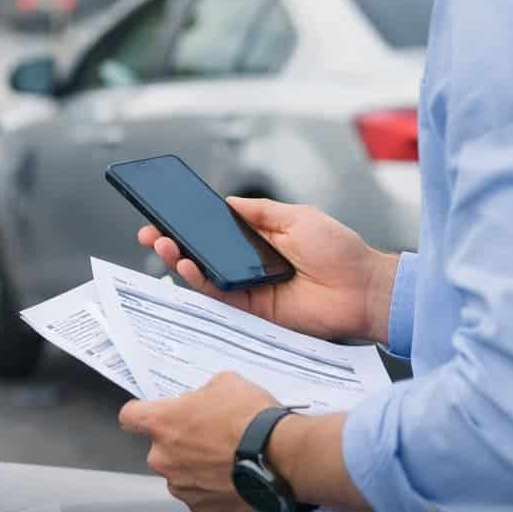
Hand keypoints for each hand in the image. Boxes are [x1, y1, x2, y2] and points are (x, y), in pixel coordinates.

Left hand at [119, 373, 279, 511]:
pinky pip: (200, 497)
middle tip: (211, 437)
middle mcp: (163, 458)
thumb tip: (203, 402)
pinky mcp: (201, 509)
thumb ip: (202, 394)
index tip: (150, 416)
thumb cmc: (252, 418)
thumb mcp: (226, 384)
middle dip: (181, 443)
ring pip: (180, 475)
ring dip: (196, 469)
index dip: (141, 414)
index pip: (130, 416)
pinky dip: (212, 491)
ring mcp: (180, 486)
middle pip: (161, 449)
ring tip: (228, 461)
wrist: (281, 456)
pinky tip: (233, 480)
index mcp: (162, 423)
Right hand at [138, 198, 399, 343]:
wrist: (362, 289)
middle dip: (173, 241)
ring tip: (162, 244)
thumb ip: (259, 212)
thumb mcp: (297, 217)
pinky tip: (186, 264)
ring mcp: (247, 286)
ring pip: (203, 274)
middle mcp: (248, 262)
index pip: (216, 229)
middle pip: (202, 252)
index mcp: (259, 238)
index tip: (166, 211)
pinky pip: (217, 294)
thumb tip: (226, 202)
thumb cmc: (339, 250)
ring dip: (179, 259)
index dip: (190, 222)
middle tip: (150, 231)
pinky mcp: (250, 308)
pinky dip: (198, 280)